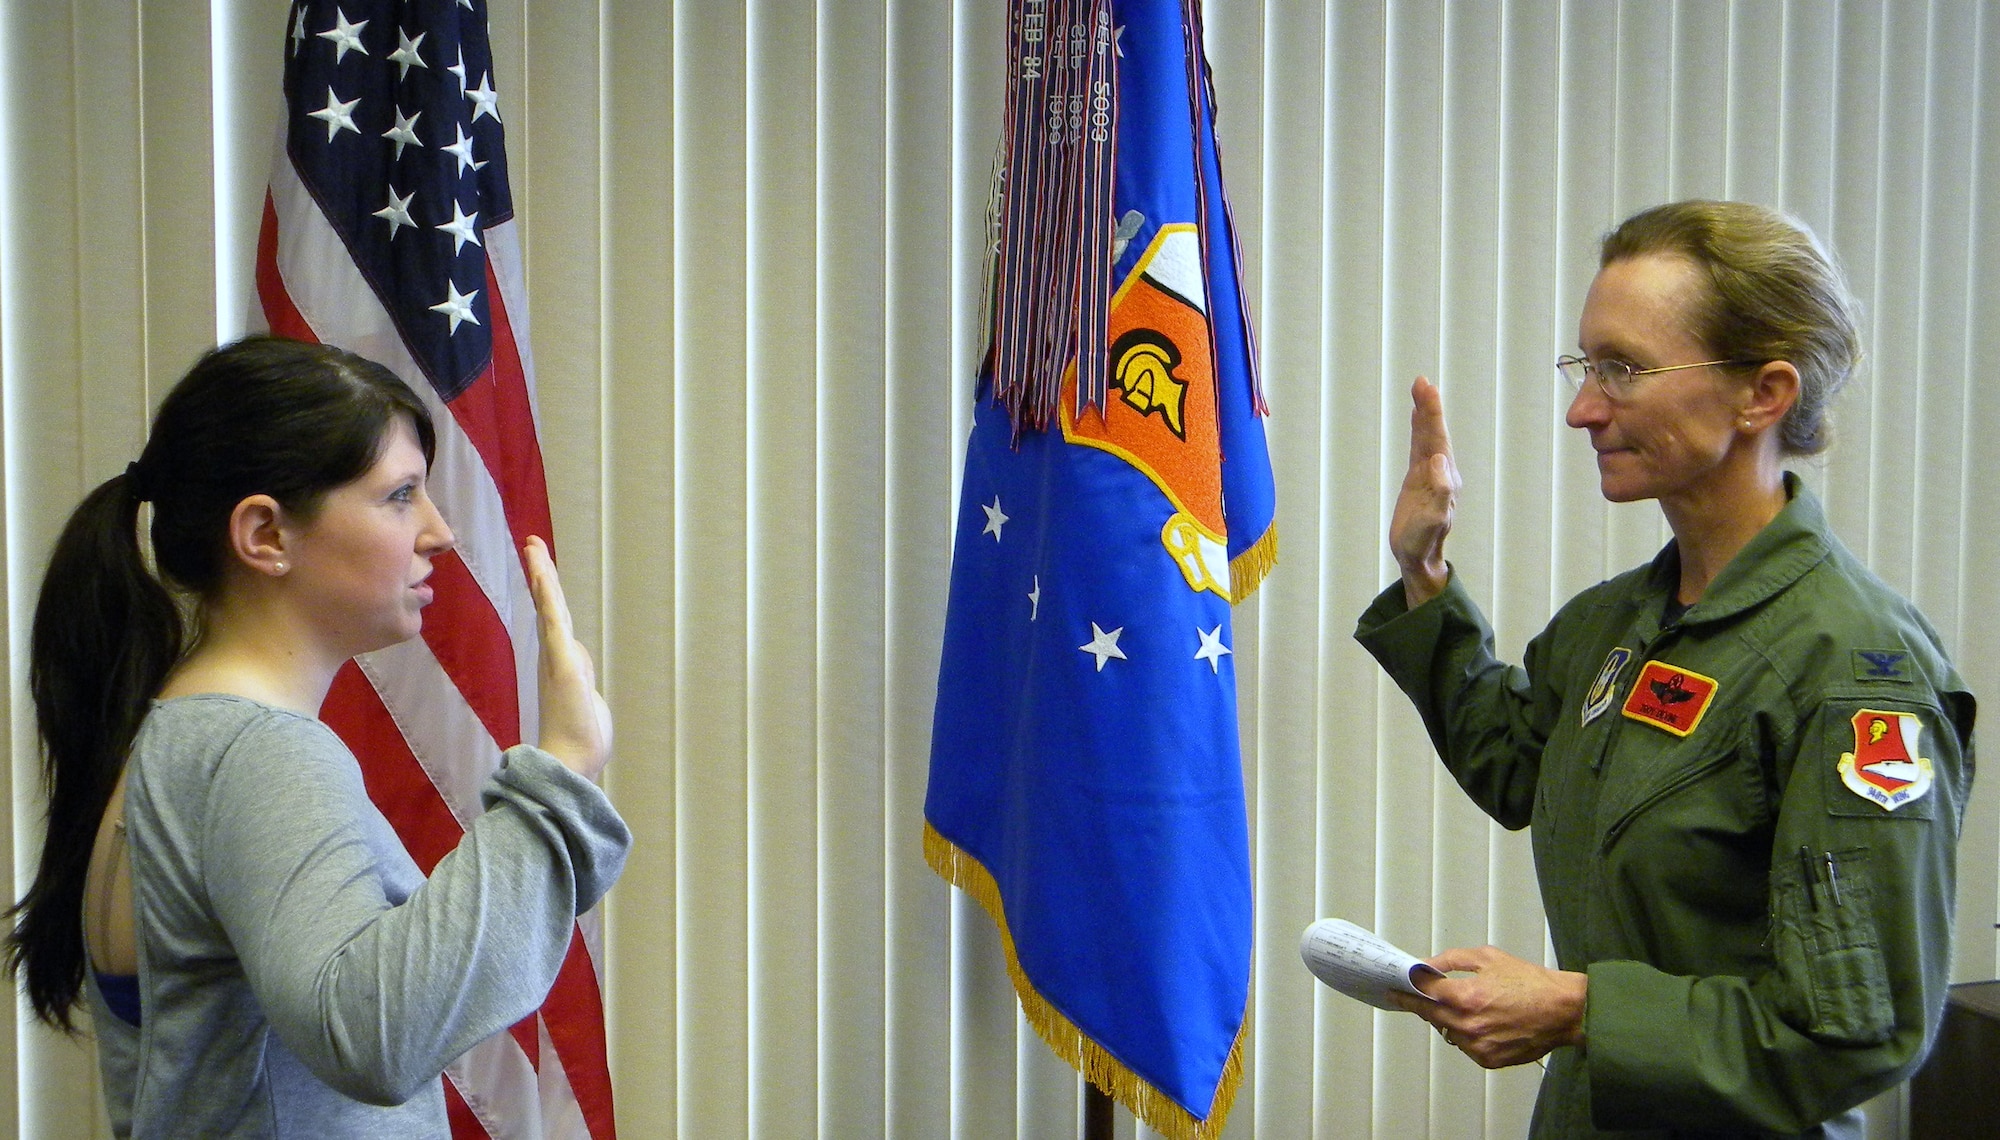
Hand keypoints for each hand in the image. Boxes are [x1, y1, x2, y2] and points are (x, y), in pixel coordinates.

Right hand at [523, 536, 611, 779]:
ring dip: (542, 575)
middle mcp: (554, 656)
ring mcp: (557, 657)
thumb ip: (580, 680)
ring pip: (550, 607)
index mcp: (560, 663)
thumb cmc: (579, 740)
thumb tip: (578, 665)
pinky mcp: (563, 662)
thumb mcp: (585, 700)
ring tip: (533, 547)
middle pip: (548, 606)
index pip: (553, 619)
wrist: (571, 763)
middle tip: (532, 543)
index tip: (540, 566)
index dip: (546, 592)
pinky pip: (554, 620)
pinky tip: (541, 572)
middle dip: (540, 574)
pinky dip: (548, 594)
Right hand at [1388, 376, 1459, 606]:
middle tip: (1421, 380)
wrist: (1417, 555)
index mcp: (1445, 477)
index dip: (1432, 414)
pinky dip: (1417, 427)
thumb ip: (1440, 491)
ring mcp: (1429, 473)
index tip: (1427, 391)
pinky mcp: (1418, 477)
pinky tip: (1415, 414)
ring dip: (1423, 411)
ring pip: (1426, 435)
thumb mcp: (1433, 520)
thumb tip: (1438, 460)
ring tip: (1419, 387)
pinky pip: (1418, 445)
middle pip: (1434, 431)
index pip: (1438, 438)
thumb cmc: (1424, 541)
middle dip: (1429, 406)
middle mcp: (1440, 471)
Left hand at [1390, 944, 1585, 1069]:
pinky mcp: (1488, 1059)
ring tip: (1461, 1006)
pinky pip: (1465, 1046)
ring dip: (1446, 1019)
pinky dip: (1466, 1034)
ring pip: (1447, 1031)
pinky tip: (1480, 1022)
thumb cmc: (1529, 981)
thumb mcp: (1488, 958)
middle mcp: (1467, 1024)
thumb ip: (1451, 960)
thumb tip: (1426, 966)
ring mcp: (1477, 1045)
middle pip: (1429, 1015)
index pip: (1422, 993)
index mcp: (1465, 996)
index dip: (1405, 989)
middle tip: (1409, 997)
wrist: (1563, 1011)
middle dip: (1419, 1004)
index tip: (1394, 988)